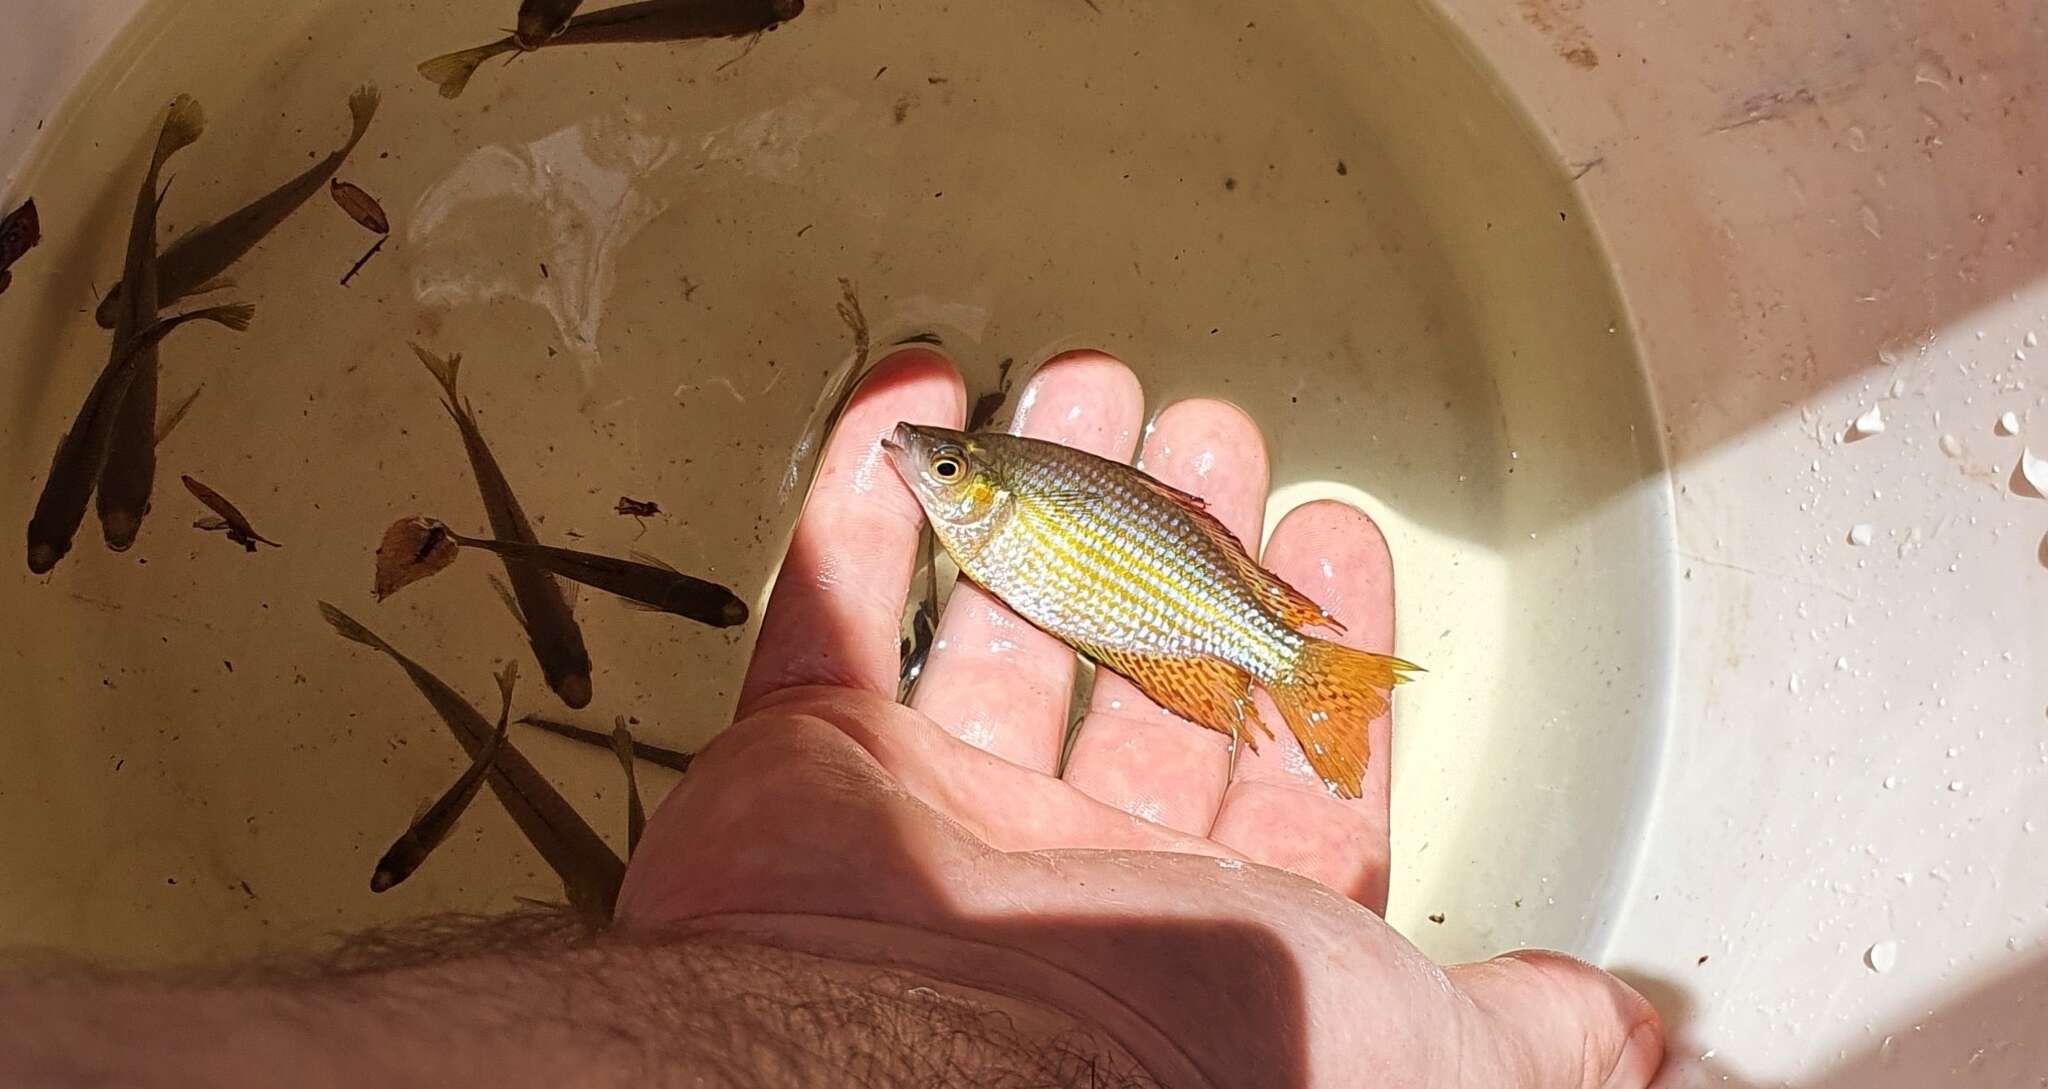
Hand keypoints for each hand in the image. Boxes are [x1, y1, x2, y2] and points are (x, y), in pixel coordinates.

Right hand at [616, 347, 1663, 1087]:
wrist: (929, 1071)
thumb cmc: (1181, 1056)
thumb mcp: (1424, 1040)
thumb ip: (1525, 1023)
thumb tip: (1621, 1028)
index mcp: (1216, 925)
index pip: (1285, 764)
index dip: (1315, 645)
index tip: (1331, 536)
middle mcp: (1078, 870)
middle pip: (1142, 662)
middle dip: (1183, 537)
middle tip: (1209, 437)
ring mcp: (941, 809)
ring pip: (1005, 613)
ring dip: (1050, 495)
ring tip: (1092, 393)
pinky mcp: (813, 761)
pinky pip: (835, 597)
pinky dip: (873, 488)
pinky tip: (918, 406)